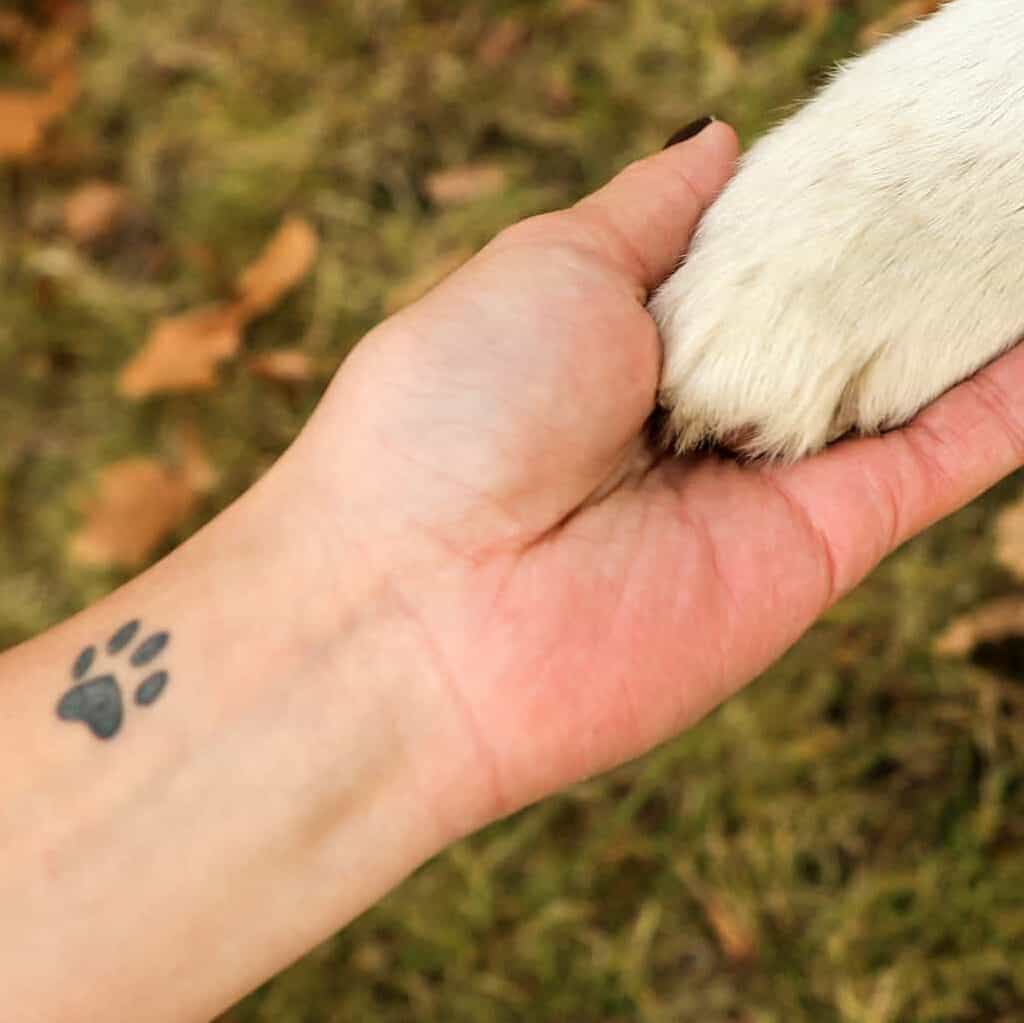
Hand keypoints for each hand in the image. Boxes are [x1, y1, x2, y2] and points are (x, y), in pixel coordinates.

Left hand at [288, 120, 1023, 838]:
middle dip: (902, 246)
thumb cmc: (454, 414)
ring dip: (965, 305)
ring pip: (896, 379)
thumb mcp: (547, 269)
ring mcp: (760, 480)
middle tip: (978, 162)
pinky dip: (1007, 400)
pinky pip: (937, 458)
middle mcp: (696, 409)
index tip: (887, 138)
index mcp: (624, 334)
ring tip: (1020, 217)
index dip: (820, 193)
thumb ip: (649, 215)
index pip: (751, 249)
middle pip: (829, 313)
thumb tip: (721, 142)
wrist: (422, 612)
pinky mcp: (815, 548)